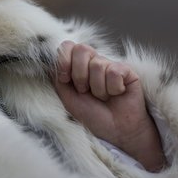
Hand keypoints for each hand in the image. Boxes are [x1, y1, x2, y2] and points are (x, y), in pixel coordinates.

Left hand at [54, 41, 165, 171]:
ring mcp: (110, 65)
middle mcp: (93, 62)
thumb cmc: (92, 115)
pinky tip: (117, 94)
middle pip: (82, 49)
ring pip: (97, 65)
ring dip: (97, 88)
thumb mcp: (68, 97)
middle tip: (85, 91)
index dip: (64, 59)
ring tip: (103, 97)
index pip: (67, 46)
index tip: (65, 79)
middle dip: (80, 75)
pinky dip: (113, 89)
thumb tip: (51, 60)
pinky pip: (114, 72)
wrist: (115, 130)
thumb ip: (58, 77)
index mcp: (77, 66)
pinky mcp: (127, 71)